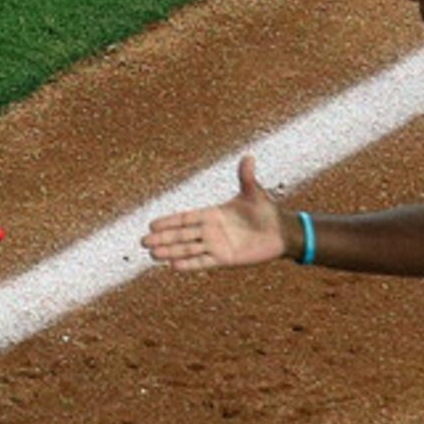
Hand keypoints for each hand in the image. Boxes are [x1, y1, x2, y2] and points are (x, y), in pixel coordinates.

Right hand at [141, 155, 286, 269]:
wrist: (280, 232)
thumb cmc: (266, 211)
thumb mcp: (254, 192)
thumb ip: (246, 177)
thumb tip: (248, 157)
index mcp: (212, 214)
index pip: (185, 218)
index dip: (169, 222)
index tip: (151, 225)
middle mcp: (210, 231)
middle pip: (181, 235)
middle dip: (163, 238)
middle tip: (143, 242)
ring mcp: (216, 246)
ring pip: (187, 249)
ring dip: (170, 252)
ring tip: (152, 255)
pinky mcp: (225, 259)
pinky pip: (202, 262)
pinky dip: (189, 264)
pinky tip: (173, 266)